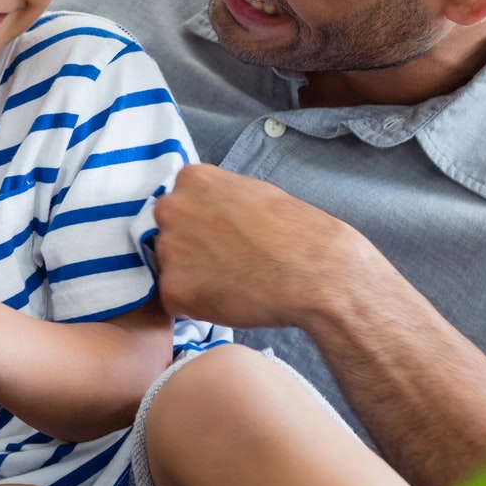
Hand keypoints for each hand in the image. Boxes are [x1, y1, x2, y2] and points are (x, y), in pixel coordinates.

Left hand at [151, 163, 385, 328]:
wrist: (316, 273)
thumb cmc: (298, 233)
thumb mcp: (253, 194)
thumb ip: (219, 198)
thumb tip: (208, 212)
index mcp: (192, 179)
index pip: (180, 203)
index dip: (201, 225)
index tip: (222, 237)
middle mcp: (171, 208)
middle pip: (168, 233)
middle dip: (190, 249)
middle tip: (227, 263)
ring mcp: (169, 249)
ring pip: (170, 268)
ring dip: (192, 278)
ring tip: (232, 282)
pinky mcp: (173, 289)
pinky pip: (175, 301)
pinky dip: (196, 306)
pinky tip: (227, 301)